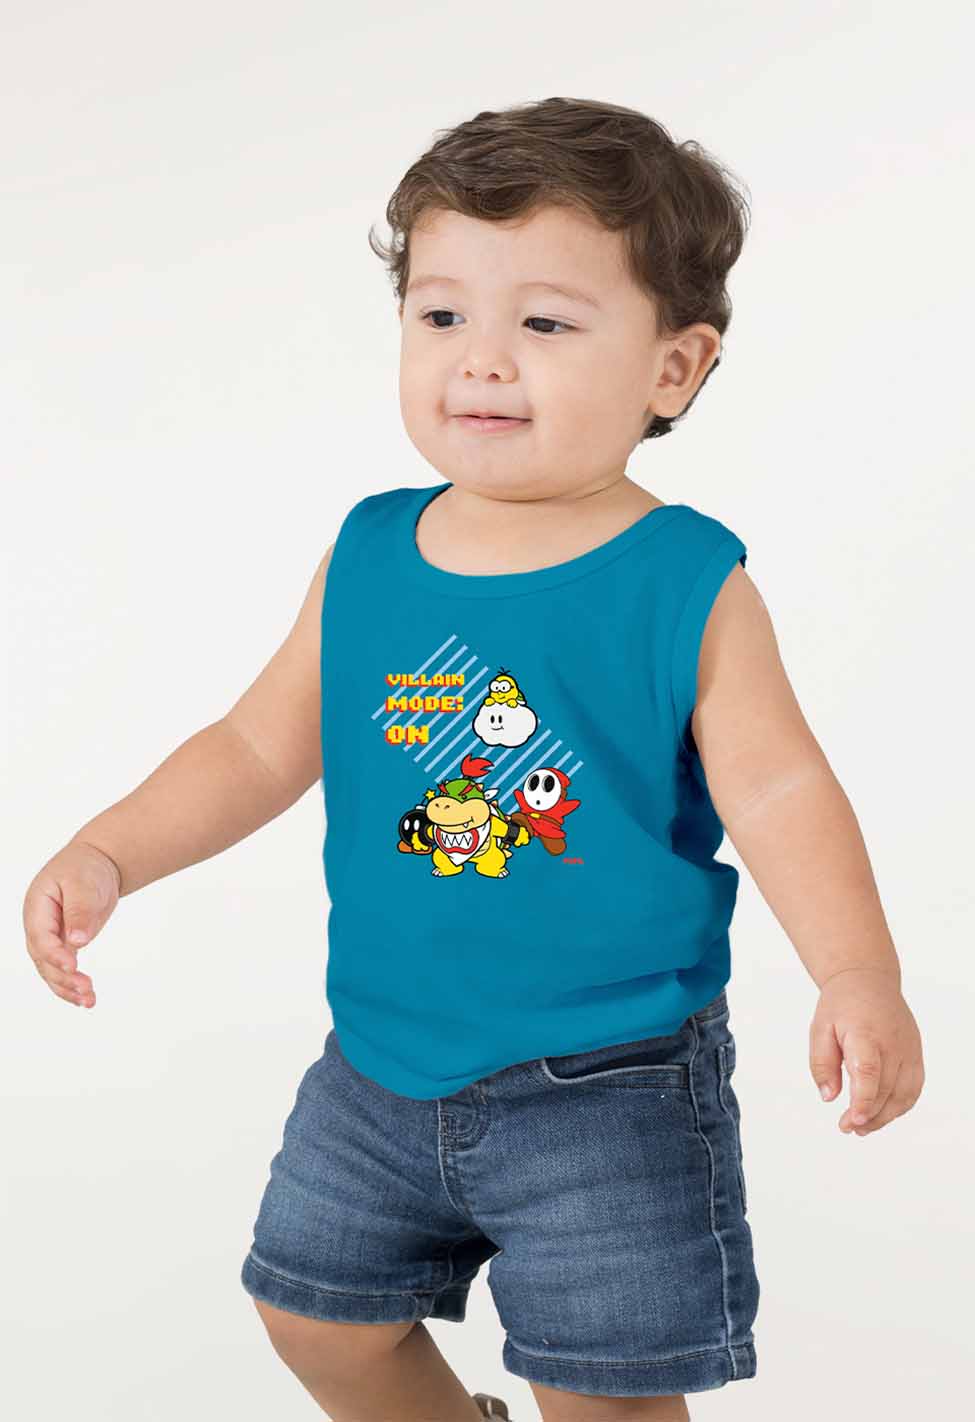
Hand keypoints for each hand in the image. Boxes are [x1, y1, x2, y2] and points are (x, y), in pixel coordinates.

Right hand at [23, 841, 120, 1009]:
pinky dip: (73, 986)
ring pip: (52, 971)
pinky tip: (86, 999)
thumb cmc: (85, 868)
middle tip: (86, 989)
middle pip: (43, 960)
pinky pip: (63, 970)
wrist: (97, 863)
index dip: (54, 954)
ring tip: (89, 1001)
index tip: (73, 966)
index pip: (41, 937)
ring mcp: (51, 938)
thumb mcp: (82, 883)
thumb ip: (79, 911)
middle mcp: (39, 927)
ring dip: (67, 989)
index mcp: (37, 908)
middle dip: (63, 977)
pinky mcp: (65, 946)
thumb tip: (78, 941)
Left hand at [810, 967, 923, 1134]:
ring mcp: (909, 1049)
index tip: (852, 1120)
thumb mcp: (820, 1028)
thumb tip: (828, 1098)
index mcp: (865, 1032)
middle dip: (868, 1115)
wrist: (869, 980)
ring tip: (862, 1127)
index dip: (863, 1100)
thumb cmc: (841, 1005)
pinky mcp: (916, 1054)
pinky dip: (899, 1106)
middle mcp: (893, 1042)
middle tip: (846, 1127)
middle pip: (886, 1089)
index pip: (869, 1071)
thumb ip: (822, 1063)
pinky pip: (913, 1088)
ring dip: (884, 1116)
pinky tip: (881, 1113)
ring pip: (904, 1094)